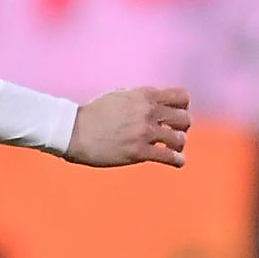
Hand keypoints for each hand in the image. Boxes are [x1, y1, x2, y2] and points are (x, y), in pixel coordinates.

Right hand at [66, 87, 190, 166]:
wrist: (74, 131)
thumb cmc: (94, 113)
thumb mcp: (119, 96)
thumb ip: (140, 98)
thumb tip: (156, 101)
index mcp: (145, 96)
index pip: (182, 97)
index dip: (183, 107)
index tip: (174, 115)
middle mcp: (148, 112)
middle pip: (185, 118)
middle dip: (182, 127)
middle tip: (173, 133)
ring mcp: (144, 132)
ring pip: (179, 139)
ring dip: (178, 144)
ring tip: (171, 148)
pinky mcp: (139, 152)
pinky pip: (169, 157)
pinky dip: (177, 160)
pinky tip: (176, 161)